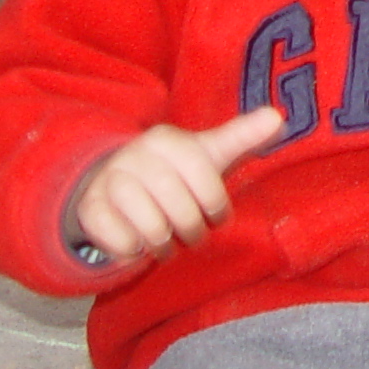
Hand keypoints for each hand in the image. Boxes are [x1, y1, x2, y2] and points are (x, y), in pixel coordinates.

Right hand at [71, 104, 286, 261]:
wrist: (119, 183)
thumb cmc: (177, 172)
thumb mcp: (210, 153)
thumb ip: (243, 136)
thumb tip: (279, 117)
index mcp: (165, 140)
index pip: (203, 177)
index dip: (216, 205)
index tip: (217, 215)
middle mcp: (132, 156)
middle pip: (176, 207)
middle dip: (191, 229)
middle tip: (192, 235)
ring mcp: (107, 182)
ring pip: (148, 226)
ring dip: (164, 243)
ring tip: (168, 242)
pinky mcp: (89, 210)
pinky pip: (118, 242)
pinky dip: (133, 251)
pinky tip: (138, 243)